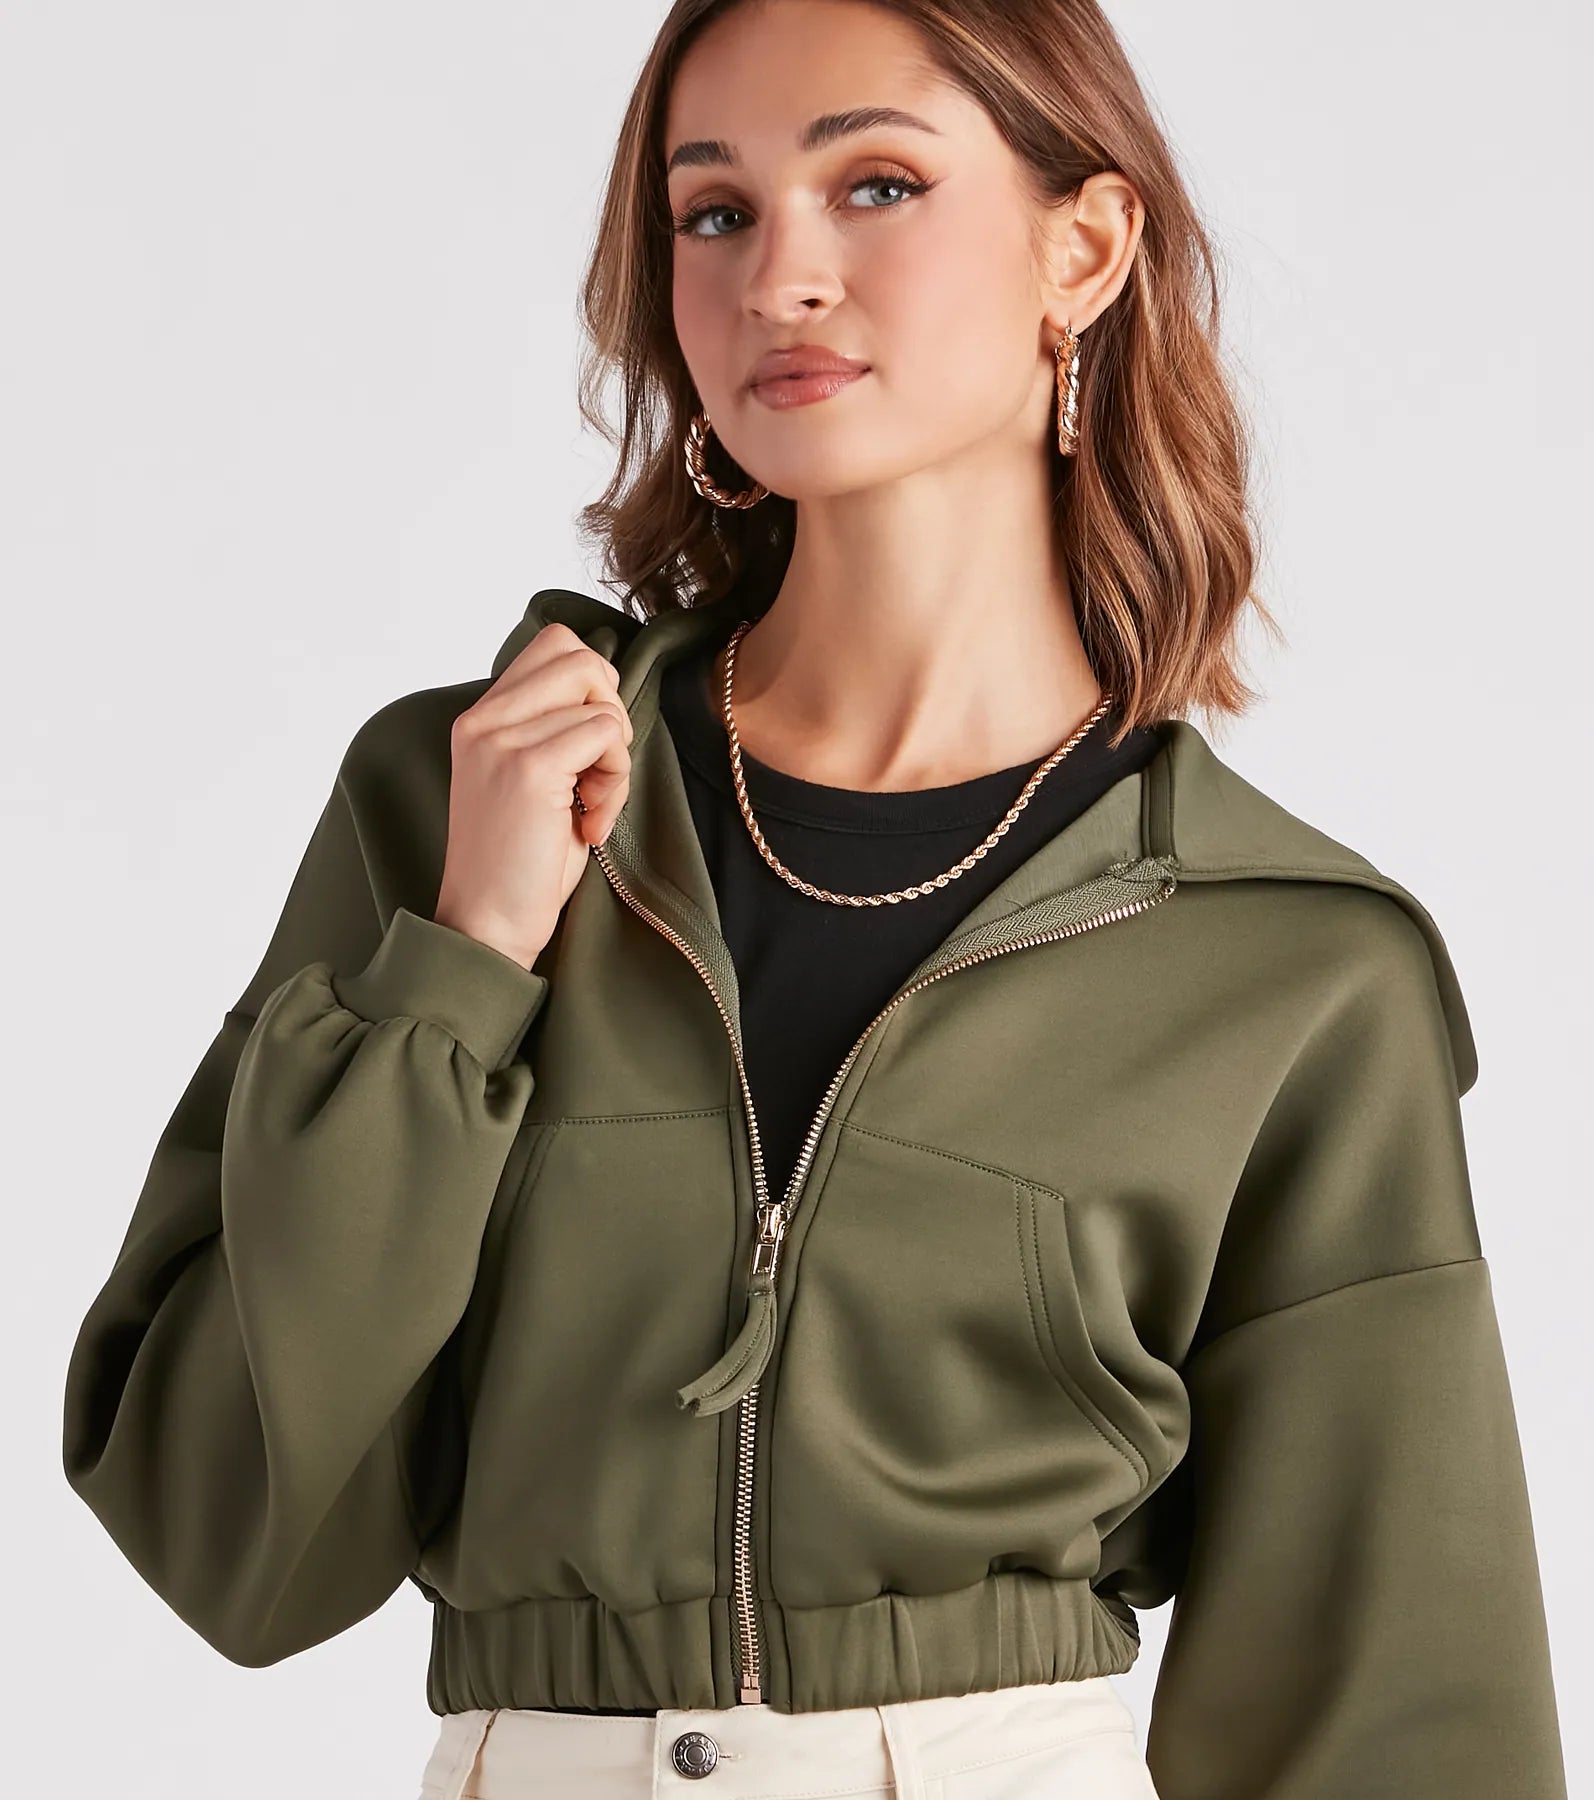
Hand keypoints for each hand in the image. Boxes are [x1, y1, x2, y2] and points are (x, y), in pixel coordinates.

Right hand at [433, 621, 632, 966]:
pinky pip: (606, 735)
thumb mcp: (532, 781)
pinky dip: (616, 782)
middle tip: (597, 772)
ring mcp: (501, 740)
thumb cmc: (520, 865)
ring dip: (615, 757)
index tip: (587, 750)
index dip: (593, 689)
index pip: (555, 646)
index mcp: (480, 719)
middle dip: (611, 712)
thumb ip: (552, 729)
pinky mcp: (528, 767)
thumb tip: (606, 691)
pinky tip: (590, 825)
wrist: (486, 926)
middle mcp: (483, 720)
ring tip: (590, 805)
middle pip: (580, 657)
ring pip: (600, 701)